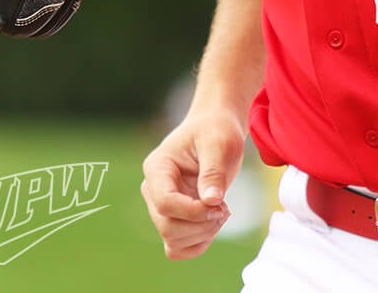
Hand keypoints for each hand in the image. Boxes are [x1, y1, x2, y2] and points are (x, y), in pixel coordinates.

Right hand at [140, 108, 245, 258]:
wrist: (215, 130)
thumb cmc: (215, 131)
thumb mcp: (219, 144)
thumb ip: (213, 172)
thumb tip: (212, 201)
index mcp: (157, 168)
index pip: (165, 202)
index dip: (192, 211)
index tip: (219, 204)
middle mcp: (153, 190)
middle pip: (167, 226)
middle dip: (201, 225)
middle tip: (224, 208)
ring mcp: (161, 206)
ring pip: (172, 241)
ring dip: (202, 234)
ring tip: (221, 212)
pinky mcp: (173, 218)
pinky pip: (178, 248)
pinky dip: (198, 243)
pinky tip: (214, 222)